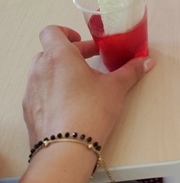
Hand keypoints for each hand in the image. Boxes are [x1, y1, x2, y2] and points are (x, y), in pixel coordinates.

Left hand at [23, 26, 153, 148]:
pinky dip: (51, 91)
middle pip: (50, 51)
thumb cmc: (89, 113)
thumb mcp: (116, 88)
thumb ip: (131, 71)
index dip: (66, 32)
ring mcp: (32, 90)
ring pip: (42, 71)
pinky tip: (68, 104)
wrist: (65, 151)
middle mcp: (41, 69)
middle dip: (70, 54)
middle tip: (89, 62)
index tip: (81, 41)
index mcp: (60, 56)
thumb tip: (147, 61)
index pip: (52, 31)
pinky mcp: (29, 110)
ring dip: (58, 71)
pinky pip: (38, 92)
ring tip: (79, 83)